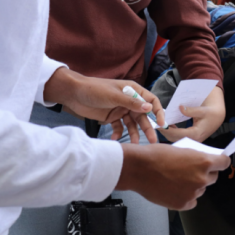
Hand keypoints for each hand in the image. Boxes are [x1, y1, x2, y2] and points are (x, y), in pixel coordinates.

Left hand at [44, 68, 165, 142]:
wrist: (73, 93)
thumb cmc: (94, 89)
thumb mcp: (114, 96)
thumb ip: (132, 103)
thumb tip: (150, 108)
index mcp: (133, 91)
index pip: (151, 101)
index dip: (158, 112)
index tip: (161, 124)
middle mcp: (129, 101)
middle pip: (143, 116)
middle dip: (147, 128)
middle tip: (153, 141)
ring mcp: (121, 110)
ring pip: (132, 124)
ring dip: (134, 134)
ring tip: (134, 145)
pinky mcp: (112, 117)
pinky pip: (119, 127)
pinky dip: (118, 133)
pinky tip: (115, 139)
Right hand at [116, 143, 230, 209]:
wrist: (138, 168)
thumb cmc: (156, 155)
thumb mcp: (182, 149)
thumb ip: (196, 157)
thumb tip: (204, 162)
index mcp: (204, 162)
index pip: (224, 163)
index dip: (220, 162)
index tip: (218, 163)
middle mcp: (202, 178)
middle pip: (213, 178)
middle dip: (205, 174)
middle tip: (192, 171)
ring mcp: (193, 193)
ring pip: (201, 189)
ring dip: (194, 186)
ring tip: (177, 180)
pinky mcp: (184, 204)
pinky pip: (192, 201)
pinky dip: (186, 197)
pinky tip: (174, 189)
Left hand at [158, 87, 225, 141]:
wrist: (218, 116)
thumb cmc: (211, 113)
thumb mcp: (202, 110)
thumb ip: (191, 110)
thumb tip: (180, 108)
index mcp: (196, 133)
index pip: (177, 134)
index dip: (166, 130)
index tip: (158, 125)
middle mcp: (194, 139)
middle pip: (174, 138)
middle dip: (164, 132)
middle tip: (155, 124)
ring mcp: (192, 140)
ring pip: (175, 139)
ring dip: (167, 132)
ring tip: (160, 124)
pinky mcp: (191, 138)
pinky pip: (178, 137)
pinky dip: (171, 132)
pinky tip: (168, 125)